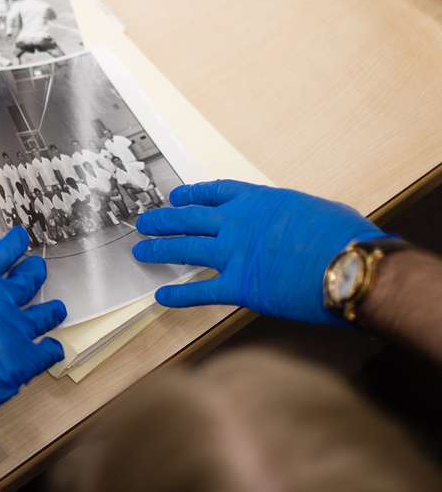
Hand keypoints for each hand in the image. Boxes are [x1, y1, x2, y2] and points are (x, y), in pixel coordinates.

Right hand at [0, 226, 65, 447]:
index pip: (0, 257)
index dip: (13, 245)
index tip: (22, 238)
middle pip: (29, 280)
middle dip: (35, 273)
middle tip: (38, 270)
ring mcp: (16, 332)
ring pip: (47, 313)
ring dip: (52, 310)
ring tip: (56, 309)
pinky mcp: (24, 361)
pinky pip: (49, 351)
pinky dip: (51, 349)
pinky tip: (52, 347)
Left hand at [132, 180, 387, 324]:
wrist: (350, 265)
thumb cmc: (344, 236)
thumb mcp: (314, 210)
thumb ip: (291, 215)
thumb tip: (291, 223)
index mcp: (258, 201)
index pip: (214, 193)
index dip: (191, 195)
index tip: (176, 197)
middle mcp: (237, 224)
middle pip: (188, 219)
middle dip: (163, 220)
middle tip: (145, 223)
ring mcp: (234, 254)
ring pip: (184, 249)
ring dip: (159, 250)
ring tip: (141, 251)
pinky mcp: (239, 287)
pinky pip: (200, 291)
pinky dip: (178, 295)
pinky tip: (161, 297)